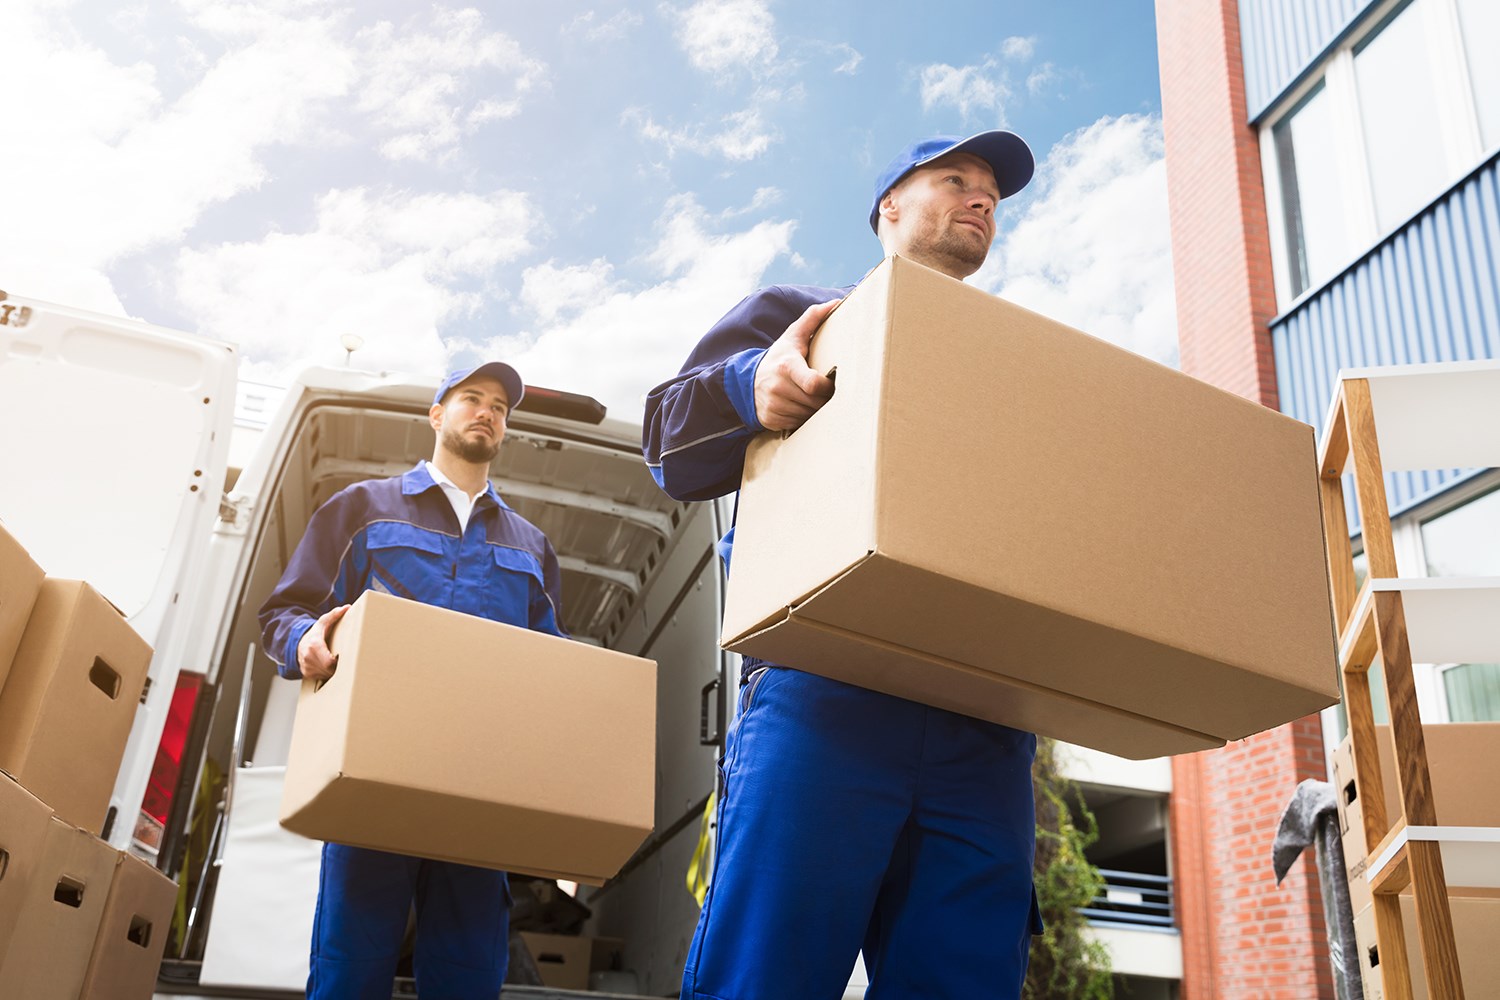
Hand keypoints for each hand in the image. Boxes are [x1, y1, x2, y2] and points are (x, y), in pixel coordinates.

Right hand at [297, 605, 349, 681]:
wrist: (298, 643)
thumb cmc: (314, 633)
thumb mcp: (323, 622)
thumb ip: (335, 615)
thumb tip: (347, 607)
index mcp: (314, 646)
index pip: (329, 662)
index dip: (338, 662)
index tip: (344, 657)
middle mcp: (308, 658)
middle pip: (329, 670)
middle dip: (338, 667)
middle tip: (345, 661)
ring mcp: (306, 667)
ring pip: (326, 675)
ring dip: (333, 671)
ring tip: (338, 663)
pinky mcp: (306, 674)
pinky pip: (321, 678)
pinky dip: (327, 674)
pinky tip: (330, 667)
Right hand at [754, 298, 840, 431]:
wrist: (747, 380)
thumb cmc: (778, 357)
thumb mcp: (792, 337)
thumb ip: (812, 319)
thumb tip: (835, 303)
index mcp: (787, 366)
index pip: (814, 385)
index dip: (827, 387)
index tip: (830, 382)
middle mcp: (778, 387)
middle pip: (815, 402)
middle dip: (824, 399)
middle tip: (826, 391)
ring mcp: (773, 406)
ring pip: (808, 415)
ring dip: (814, 410)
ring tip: (811, 398)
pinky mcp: (771, 420)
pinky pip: (797, 424)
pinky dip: (802, 418)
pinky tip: (799, 406)